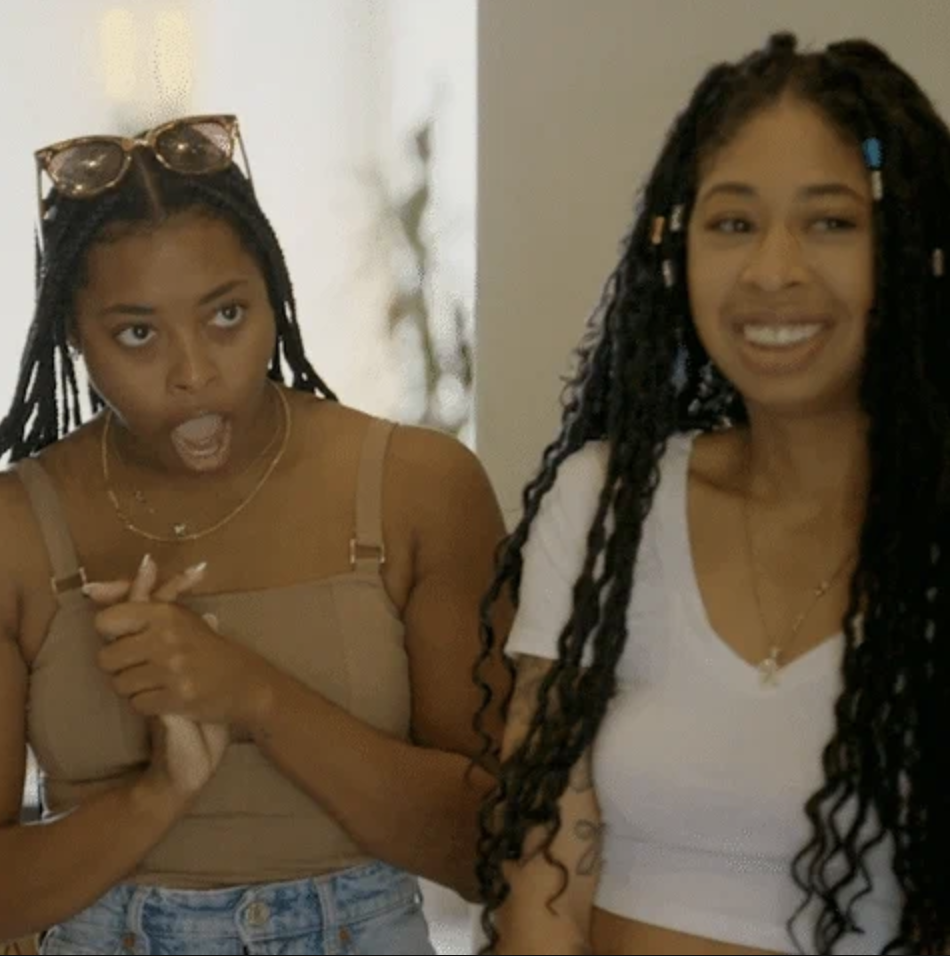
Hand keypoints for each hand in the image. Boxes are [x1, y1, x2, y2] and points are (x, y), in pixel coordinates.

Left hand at [90, 555, 274, 729]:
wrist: (246, 682)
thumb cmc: (206, 646)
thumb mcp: (177, 615)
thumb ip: (135, 597)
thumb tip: (91, 589)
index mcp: (165, 612)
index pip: (105, 621)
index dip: (113, 633)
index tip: (131, 638)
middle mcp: (166, 638)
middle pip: (106, 658)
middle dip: (121, 665)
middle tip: (144, 663)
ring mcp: (172, 670)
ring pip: (119, 684)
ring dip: (134, 686)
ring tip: (157, 680)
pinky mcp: (176, 698)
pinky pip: (137, 705)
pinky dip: (148, 703)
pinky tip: (166, 695)